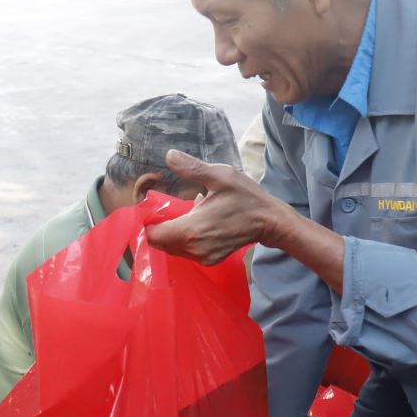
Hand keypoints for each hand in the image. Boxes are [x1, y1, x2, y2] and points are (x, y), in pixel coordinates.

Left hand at [144, 150, 293, 264]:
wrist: (270, 221)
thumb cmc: (246, 198)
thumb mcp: (220, 176)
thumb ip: (192, 168)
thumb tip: (169, 155)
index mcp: (191, 229)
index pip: (152, 235)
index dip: (147, 222)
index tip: (151, 209)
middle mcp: (193, 248)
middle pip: (159, 243)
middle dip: (158, 226)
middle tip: (166, 208)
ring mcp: (202, 257)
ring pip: (172, 248)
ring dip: (172, 233)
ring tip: (185, 214)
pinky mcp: (209, 260)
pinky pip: (186, 251)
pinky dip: (184, 239)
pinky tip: (197, 223)